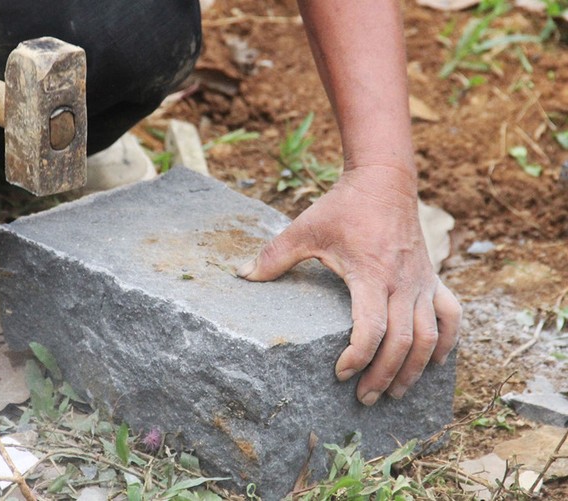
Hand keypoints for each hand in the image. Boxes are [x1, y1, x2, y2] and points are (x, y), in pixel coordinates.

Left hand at [237, 165, 460, 404]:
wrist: (384, 180)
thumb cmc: (343, 206)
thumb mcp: (305, 228)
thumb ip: (274, 255)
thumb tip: (242, 274)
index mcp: (371, 275)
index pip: (372, 329)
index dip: (359, 357)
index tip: (340, 373)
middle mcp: (402, 283)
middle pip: (403, 342)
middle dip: (384, 375)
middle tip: (365, 398)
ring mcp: (421, 282)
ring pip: (430, 336)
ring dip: (415, 368)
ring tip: (395, 392)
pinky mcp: (432, 277)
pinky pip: (452, 315)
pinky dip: (448, 341)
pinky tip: (434, 361)